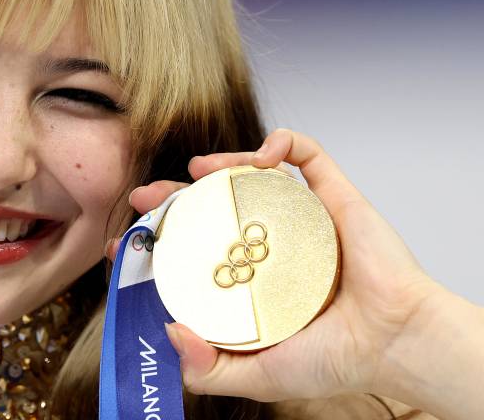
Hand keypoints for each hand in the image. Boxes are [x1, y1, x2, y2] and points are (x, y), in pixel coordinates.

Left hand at [110, 128, 443, 403]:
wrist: (395, 343)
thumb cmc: (336, 361)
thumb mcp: (258, 375)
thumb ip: (209, 369)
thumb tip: (170, 331)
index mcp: (248, 279)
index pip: (190, 250)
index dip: (156, 241)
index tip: (123, 241)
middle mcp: (268, 245)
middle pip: (211, 207)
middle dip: (172, 196)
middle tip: (145, 196)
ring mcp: (298, 217)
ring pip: (251, 175)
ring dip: (220, 162)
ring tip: (197, 167)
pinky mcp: (333, 196)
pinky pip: (307, 155)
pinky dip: (282, 142)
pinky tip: (264, 153)